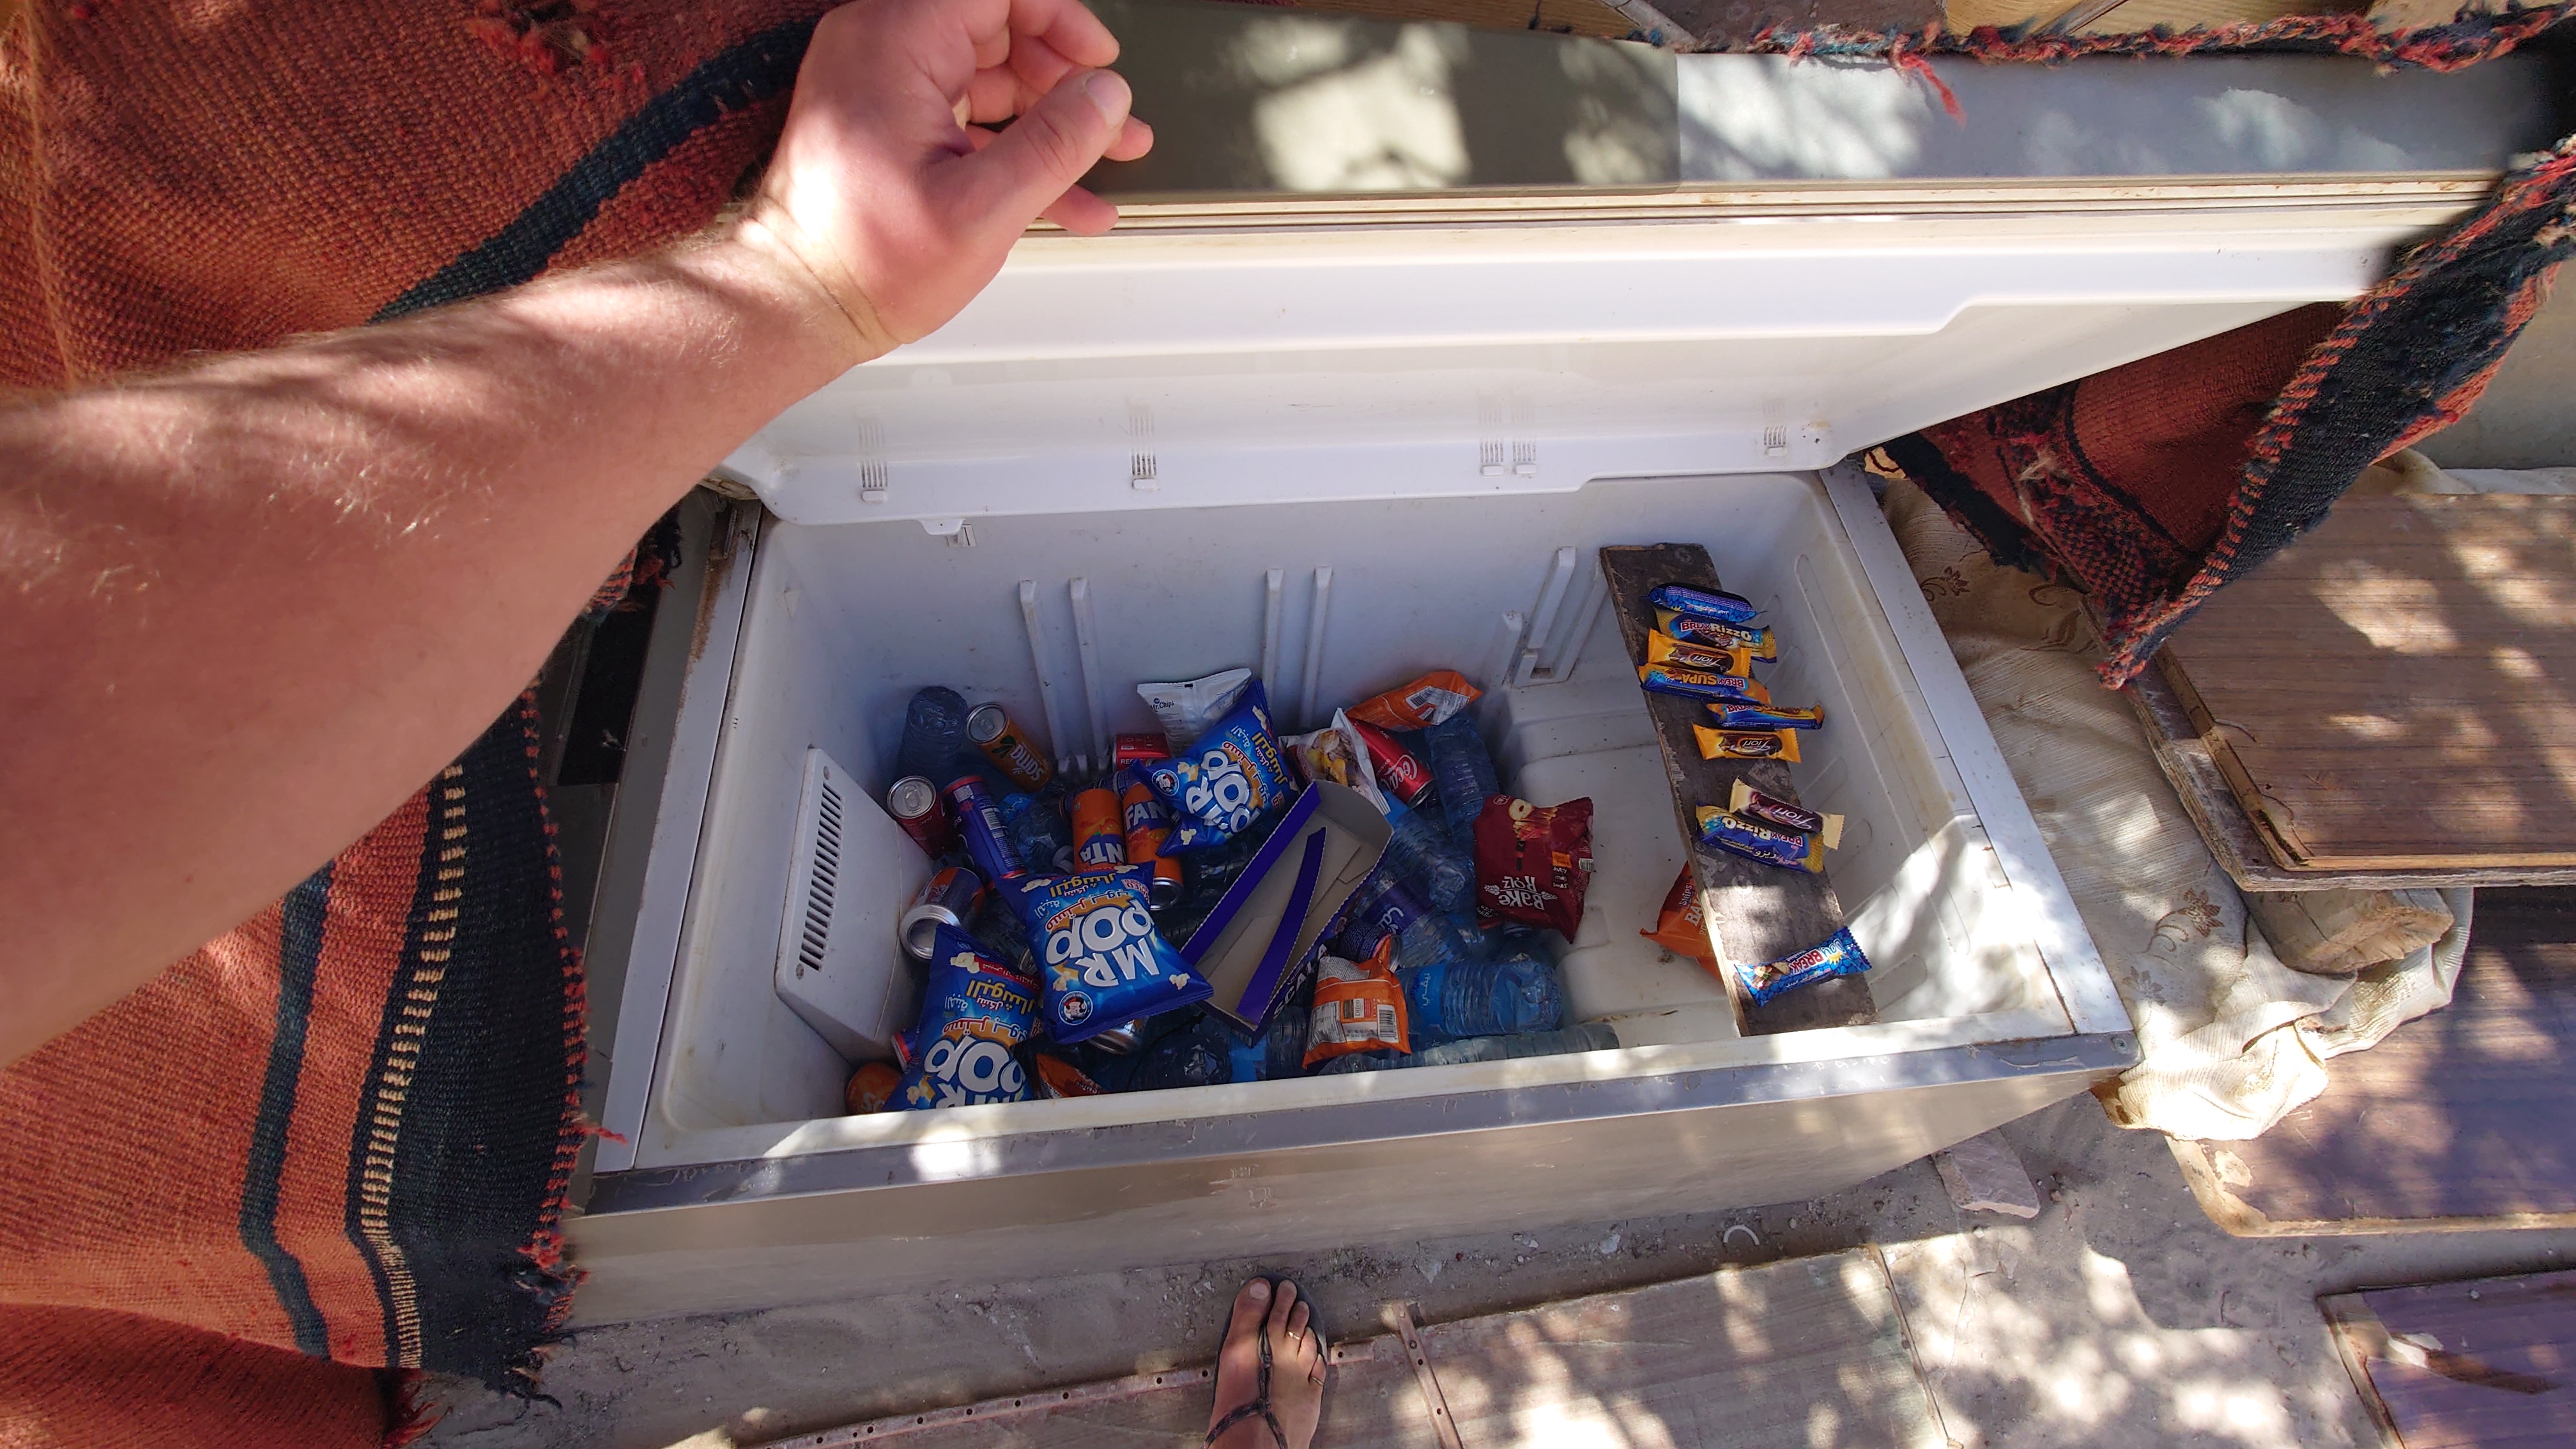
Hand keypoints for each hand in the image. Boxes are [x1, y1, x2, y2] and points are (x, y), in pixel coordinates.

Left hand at [737, 0, 1153, 359]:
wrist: (798, 303)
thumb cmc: (862, 260)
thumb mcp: (983, 207)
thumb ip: (1054, 143)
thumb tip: (1105, 96)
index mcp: (895, 42)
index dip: (1060, 20)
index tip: (1100, 62)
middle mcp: (879, 48)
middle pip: (997, 29)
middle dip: (1064, 79)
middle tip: (1108, 122)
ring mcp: (880, 84)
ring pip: (989, 76)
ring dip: (1050, 119)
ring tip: (1105, 157)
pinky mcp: (885, 121)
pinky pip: (965, 114)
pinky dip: (1012, 146)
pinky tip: (1062, 192)